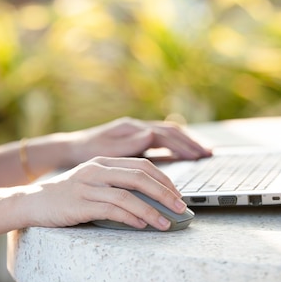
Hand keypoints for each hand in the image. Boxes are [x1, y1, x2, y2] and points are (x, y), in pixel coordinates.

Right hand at [23, 156, 186, 230]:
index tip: (178, 194)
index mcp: (104, 161)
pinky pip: (111, 210)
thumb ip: (118, 182)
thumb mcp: (94, 180)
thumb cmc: (69, 194)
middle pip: (140, 177)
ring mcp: (88, 186)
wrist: (34, 201)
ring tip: (165, 223)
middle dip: (164, 193)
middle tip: (180, 207)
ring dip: (151, 211)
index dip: (164, 179)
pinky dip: (130, 218)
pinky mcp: (80, 204)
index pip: (142, 165)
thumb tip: (152, 198)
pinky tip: (142, 225)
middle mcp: (97, 170)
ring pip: (128, 195)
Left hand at [64, 117, 210, 165]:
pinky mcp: (137, 138)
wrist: (72, 148)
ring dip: (187, 142)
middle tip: (208, 155)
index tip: (197, 155)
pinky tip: (185, 153)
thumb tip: (152, 134)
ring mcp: (138, 131)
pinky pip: (163, 139)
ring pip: (169, 133)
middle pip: (171, 131)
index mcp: (132, 128)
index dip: (182, 145)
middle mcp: (137, 126)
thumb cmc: (87, 151)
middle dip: (190, 143)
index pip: (164, 135)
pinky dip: (177, 145)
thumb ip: (128, 143)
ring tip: (204, 153)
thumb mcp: (105, 149)